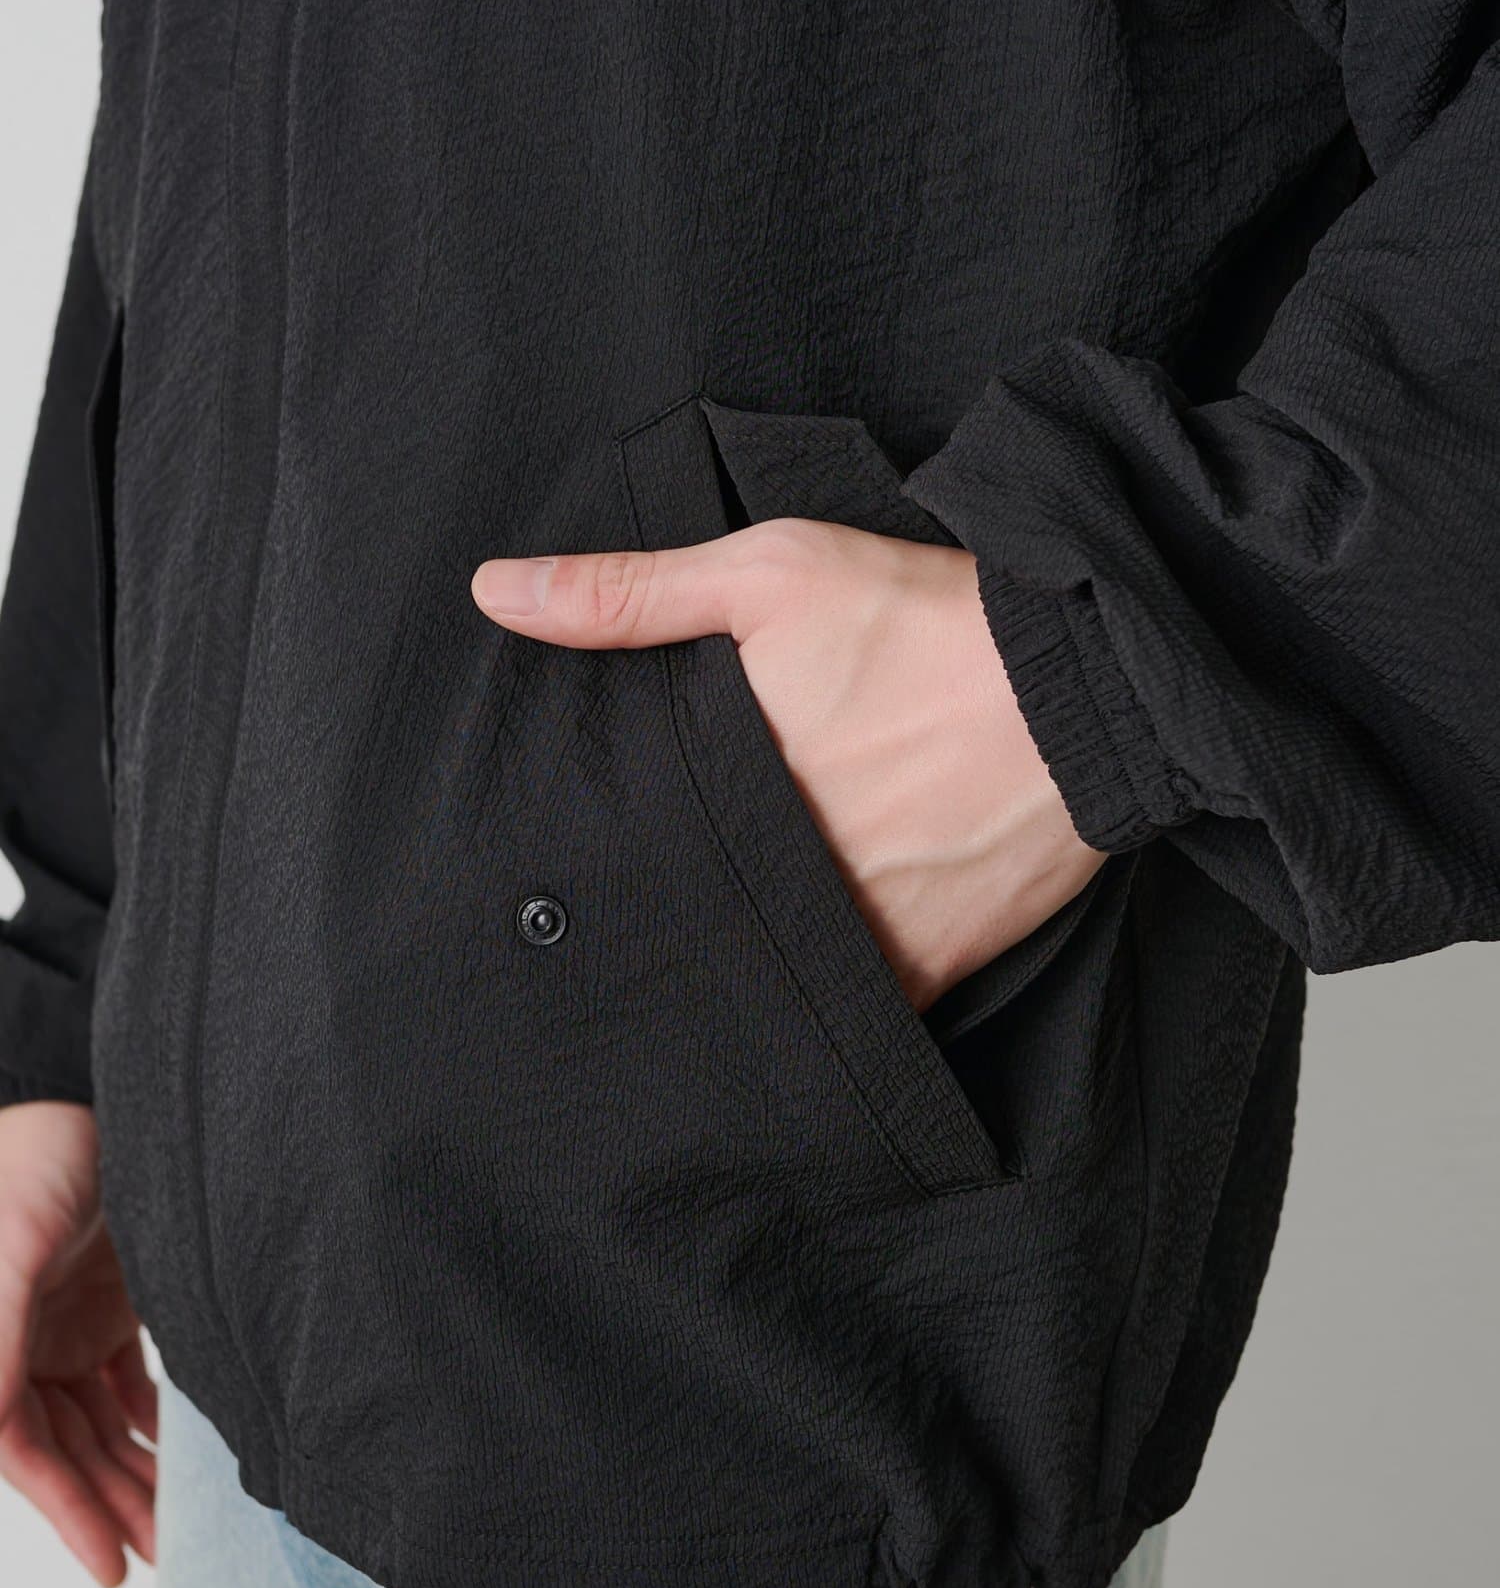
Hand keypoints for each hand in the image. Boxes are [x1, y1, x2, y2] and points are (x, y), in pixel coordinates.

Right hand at [0, 1102, 156, 1585]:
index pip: (22, 1450)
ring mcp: (58, 1331)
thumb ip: (1, 1333)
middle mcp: (17, 1348)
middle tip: (161, 1557)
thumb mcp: (13, 1244)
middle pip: (61, 1450)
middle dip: (107, 1505)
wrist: (78, 1104)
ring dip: (129, 1473)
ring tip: (175, 1524)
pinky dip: (143, 1420)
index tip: (111, 1565)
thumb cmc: (28, 1162)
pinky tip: (172, 1452)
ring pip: (93, 1426)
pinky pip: (118, 1383)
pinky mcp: (97, 1308)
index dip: (64, 1512)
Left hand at [473, 520, 1105, 1009]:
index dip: (599, 870)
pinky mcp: (927, 970)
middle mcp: (783, 879)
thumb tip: (493, 593)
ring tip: (721, 954)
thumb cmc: (926, 621)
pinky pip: (857, 1012)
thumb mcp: (769, 574)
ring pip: (768, 980)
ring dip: (744, 969)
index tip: (573, 881)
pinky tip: (807, 984)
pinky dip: (830, 1001)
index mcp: (729, 790)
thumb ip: (628, 593)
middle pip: (692, 928)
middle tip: (637, 929)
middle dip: (666, 926)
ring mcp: (858, 938)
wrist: (1094, 686)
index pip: (627, 858)